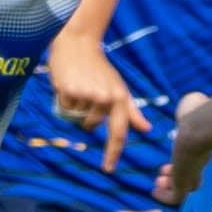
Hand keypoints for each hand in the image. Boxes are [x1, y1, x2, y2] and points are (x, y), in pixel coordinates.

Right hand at [48, 32, 148, 171]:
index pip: (119, 132)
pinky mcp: (70, 90)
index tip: (108, 169)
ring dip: (75, 106)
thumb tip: (146, 128)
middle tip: (86, 93)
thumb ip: (131, 111)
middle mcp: (106, 98)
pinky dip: (64, 99)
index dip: (113, 152)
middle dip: (85, 116)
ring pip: (76, 117)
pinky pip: (64, 107)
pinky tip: (69, 83)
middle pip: (91, 126)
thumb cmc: (99, 68)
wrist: (78, 43)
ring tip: (78, 86)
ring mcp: (88, 94)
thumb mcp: (118, 87)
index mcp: (120, 98)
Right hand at [153, 92, 211, 204]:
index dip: (183, 164)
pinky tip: (154, 191)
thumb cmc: (197, 114)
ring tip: (157, 182)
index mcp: (202, 147)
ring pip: (183, 189)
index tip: (169, 161)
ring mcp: (191, 174)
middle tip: (162, 173)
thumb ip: (193, 104)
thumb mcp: (193, 107)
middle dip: (175, 177)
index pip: (195, 162)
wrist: (199, 129)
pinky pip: (175, 197)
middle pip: (192, 180)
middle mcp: (199, 163)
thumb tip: (195, 99)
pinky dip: (164, 197)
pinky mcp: (183, 182)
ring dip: (168, 187)